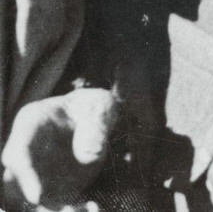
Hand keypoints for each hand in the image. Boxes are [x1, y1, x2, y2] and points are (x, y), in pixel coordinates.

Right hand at [0, 88, 115, 208]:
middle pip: (16, 183)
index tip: (36, 197)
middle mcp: (26, 150)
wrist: (96, 116)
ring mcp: (35, 170)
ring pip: (33, 198)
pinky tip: (90, 208)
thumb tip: (88, 156)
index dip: (24, 176)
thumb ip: (96, 126)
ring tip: (81, 210)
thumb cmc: (93, 107)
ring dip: (52, 209)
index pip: (18, 152)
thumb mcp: (100, 106)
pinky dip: (69, 208)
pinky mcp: (49, 186)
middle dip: (35, 202)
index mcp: (32, 122)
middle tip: (67, 211)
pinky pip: (53, 203)